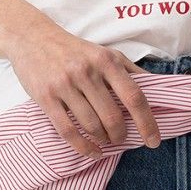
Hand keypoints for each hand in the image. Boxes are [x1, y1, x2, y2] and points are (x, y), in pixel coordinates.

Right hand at [4, 17, 162, 158]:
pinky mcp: (45, 97)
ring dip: (103, 139)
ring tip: (105, 140)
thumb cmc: (74, 49)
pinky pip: (67, 130)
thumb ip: (129, 70)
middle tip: (121, 139)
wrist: (32, 37)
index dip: (147, 122)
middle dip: (120, 134)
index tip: (154, 140)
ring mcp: (64, 84)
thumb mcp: (104, 52)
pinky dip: (83, 146)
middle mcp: (86, 72)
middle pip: (112, 116)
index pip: (134, 97)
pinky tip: (92, 151)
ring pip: (91, 125)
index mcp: (106, 60)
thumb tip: (158, 89)